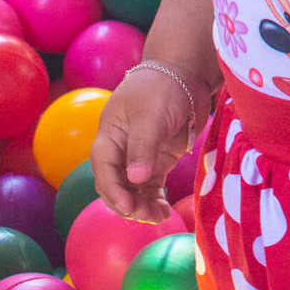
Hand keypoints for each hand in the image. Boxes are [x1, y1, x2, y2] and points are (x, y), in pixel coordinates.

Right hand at [91, 66, 206, 221]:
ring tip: (159, 216)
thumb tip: (136, 180)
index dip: (113, 191)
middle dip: (127, 204)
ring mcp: (139, 157)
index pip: (104, 169)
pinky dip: (154, 201)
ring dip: (142, 206)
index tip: (129, 207)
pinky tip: (164, 211)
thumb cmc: (162, 88)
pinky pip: (150, 188)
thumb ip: (143, 146)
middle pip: (116, 185)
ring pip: (133, 191)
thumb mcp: (151, 115)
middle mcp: (120, 150)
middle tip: (146, 215)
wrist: (184, 74)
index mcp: (110, 136)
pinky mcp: (157, 161)